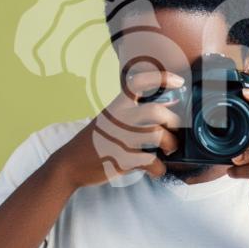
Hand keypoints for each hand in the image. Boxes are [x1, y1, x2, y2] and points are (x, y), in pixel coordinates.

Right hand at [50, 71, 183, 188]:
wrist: (70, 164)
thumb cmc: (97, 140)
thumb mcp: (112, 118)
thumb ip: (137, 111)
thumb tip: (170, 105)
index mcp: (118, 105)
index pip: (139, 82)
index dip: (161, 78)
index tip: (179, 81)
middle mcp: (120, 118)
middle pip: (156, 111)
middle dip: (173, 121)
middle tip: (175, 130)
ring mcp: (120, 138)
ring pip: (157, 135)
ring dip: (170, 144)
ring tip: (170, 150)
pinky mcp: (121, 159)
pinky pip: (150, 161)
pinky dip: (159, 168)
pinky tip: (157, 169)